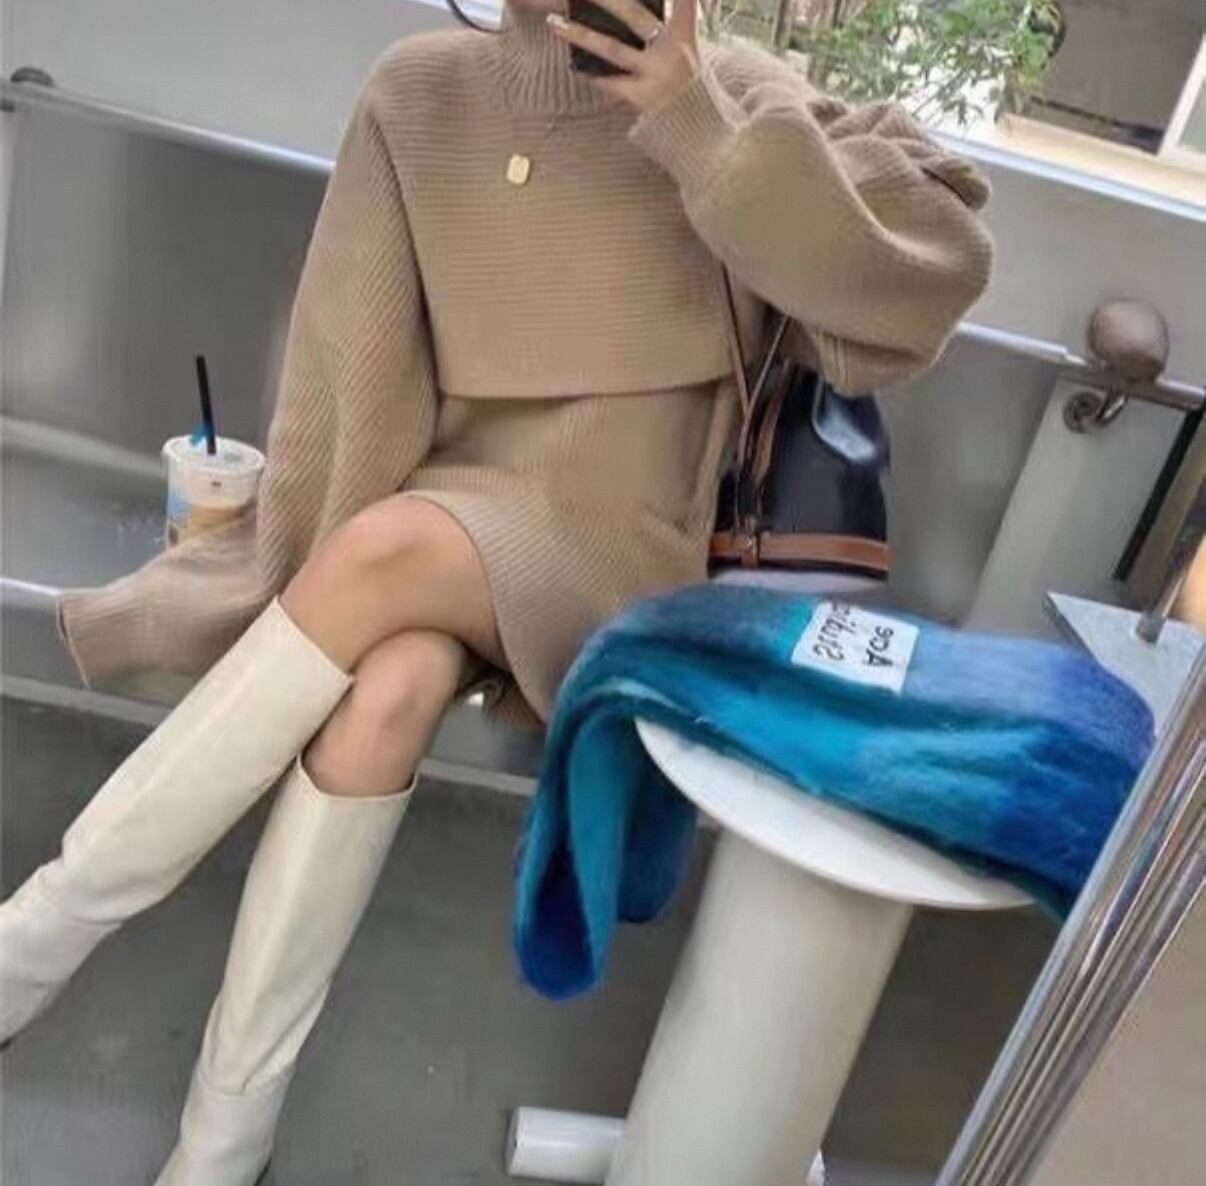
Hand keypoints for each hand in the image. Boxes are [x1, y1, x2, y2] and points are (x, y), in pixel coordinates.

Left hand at [548, 0, 699, 112]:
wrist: (702, 135)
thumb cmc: (694, 94)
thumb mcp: (690, 57)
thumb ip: (674, 33)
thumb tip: (640, 25)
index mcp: (684, 36)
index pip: (682, 2)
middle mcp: (669, 50)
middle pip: (633, 13)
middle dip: (608, 1)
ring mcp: (653, 75)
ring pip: (611, 48)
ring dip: (579, 34)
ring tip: (553, 22)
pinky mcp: (641, 98)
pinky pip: (611, 83)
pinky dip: (596, 76)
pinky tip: (576, 67)